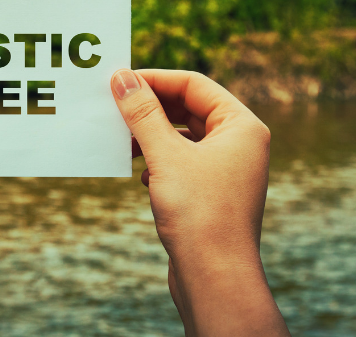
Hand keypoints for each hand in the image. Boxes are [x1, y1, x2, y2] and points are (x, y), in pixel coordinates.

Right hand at [111, 69, 288, 336]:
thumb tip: (122, 77)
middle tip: (113, 105)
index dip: (154, 79)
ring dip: (151, 135)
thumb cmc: (199, 214)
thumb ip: (142, 113)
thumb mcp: (165, 155)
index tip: (118, 80)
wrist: (215, 278)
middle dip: (150, 107)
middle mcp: (240, 144)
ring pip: (184, 136)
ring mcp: (228, 169)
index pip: (194, 84)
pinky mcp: (212, 193)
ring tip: (121, 139)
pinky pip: (182, 161)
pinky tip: (141, 173)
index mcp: (242, 126)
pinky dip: (159, 160)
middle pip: (189, 107)